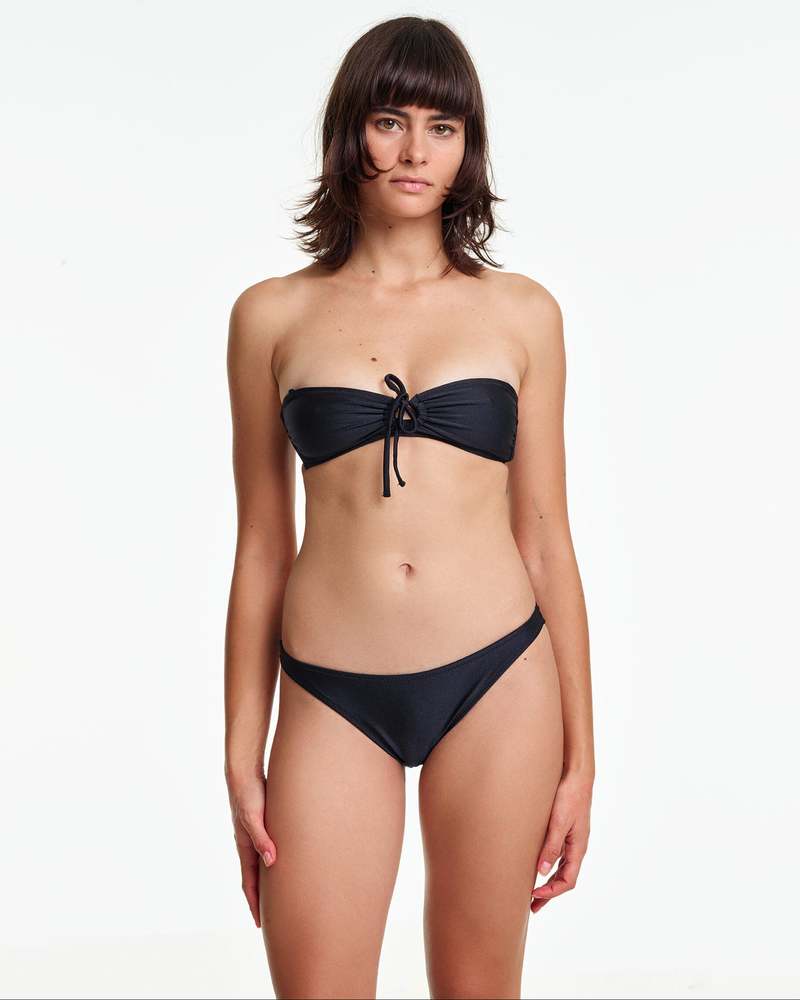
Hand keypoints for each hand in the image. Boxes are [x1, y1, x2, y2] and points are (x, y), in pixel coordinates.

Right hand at [227, 772, 276, 927]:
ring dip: (266, 882)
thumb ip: (262, 838)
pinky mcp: (262, 825)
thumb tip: (271, 862)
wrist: (244, 772)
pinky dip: (271, 862)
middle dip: (260, 898)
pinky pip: (266, 850)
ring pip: (260, 865)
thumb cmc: (249, 793)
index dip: (254, 903)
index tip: (260, 923)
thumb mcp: (254, 817)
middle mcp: (248, 844)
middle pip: (254, 878)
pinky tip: (280, 862)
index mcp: (245, 846)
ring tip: (277, 895)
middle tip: (270, 917)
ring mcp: (254, 835)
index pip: (249, 883)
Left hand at [531, 769, 592, 913]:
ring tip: (532, 890)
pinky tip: (536, 864)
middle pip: (564, 877)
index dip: (552, 892)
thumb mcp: (559, 822)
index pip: (568, 880)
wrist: (577, 775)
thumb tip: (542, 872)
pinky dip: (548, 864)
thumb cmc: (569, 796)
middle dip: (549, 893)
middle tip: (532, 907)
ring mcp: (572, 838)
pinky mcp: (565, 829)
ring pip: (560, 867)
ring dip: (547, 880)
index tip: (534, 896)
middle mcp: (576, 846)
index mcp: (578, 848)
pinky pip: (557, 854)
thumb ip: (551, 846)